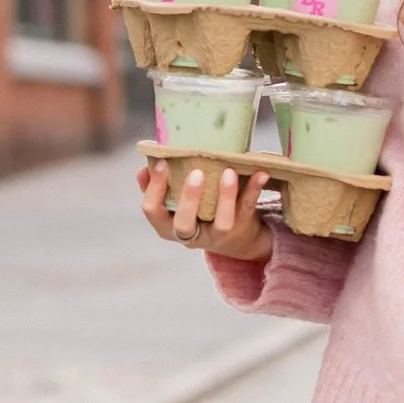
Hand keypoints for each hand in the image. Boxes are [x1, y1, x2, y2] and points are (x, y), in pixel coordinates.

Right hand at [136, 155, 272, 263]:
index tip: (162, 164)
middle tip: (196, 173)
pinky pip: (248, 208)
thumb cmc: (198, 214)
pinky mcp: (242, 227)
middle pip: (184, 225)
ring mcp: (218, 235)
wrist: (236, 239)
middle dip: (188, 200)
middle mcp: (192, 236)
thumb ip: (158, 188)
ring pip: (221, 222)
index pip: (153, 212)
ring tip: (228, 172)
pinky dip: (254, 189)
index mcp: (169, 227)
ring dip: (225, 197)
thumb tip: (143, 169)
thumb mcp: (176, 206)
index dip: (154, 189)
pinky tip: (260, 173)